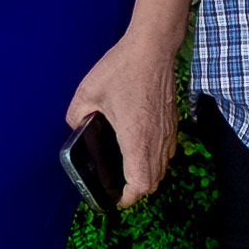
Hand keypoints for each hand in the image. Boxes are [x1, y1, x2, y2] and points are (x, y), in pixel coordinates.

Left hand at [66, 35, 180, 209]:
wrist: (152, 49)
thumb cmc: (122, 69)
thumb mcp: (87, 92)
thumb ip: (76, 116)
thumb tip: (76, 128)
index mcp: (136, 138)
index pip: (140, 184)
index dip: (128, 198)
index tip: (115, 200)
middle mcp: (156, 139)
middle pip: (154, 181)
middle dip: (136, 190)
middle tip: (117, 189)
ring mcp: (168, 132)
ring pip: (163, 167)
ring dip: (147, 176)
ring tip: (127, 174)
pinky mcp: (172, 122)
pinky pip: (167, 151)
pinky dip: (155, 159)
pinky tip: (139, 150)